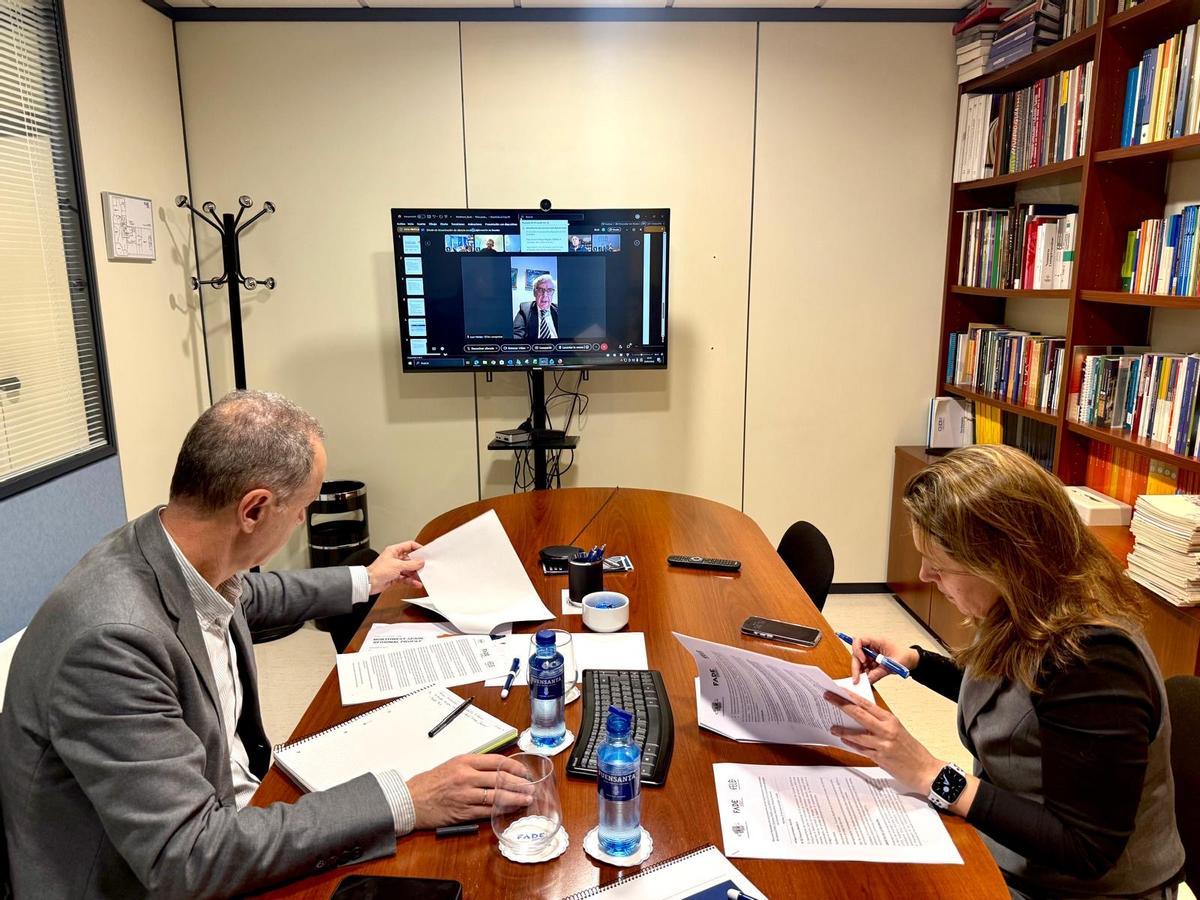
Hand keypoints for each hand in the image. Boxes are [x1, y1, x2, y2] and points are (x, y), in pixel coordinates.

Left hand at [367, 541, 423, 593]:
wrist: (370, 583)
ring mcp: (395, 568)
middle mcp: (395, 558)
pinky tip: (416, 583)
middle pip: (410, 559)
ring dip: (415, 574)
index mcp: (394, 551)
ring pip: (408, 570)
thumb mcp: (398, 565)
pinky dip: (411, 581)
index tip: (425, 552)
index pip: (409, 545)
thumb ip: (411, 564)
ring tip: (422, 576)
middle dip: (417, 563)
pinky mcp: (394, 577)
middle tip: (425, 566)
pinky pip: (405, 578)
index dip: (417, 548)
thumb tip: (420, 562)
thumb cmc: (378, 571)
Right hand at [408, 754, 533, 829]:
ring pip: (496, 796)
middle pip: (500, 779)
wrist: (411, 800)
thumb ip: (473, 765)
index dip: (514, 767)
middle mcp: (466, 777)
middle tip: (531, 787)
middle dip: (519, 783)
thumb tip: (497, 768)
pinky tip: (510, 809)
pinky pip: (486, 811)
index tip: (524, 771)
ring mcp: (465, 795)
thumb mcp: (452, 764)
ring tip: (526, 799)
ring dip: (514, 798)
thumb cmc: (430, 782)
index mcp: (464, 761)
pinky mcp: (463, 812)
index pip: (496, 761)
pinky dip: (500, 810)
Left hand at [824, 690, 941, 794]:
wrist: (926, 771)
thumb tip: (861, 716)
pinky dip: (852, 745)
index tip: (839, 690)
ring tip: (833, 727)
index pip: (867, 705)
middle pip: (859, 715)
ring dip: (843, 731)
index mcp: (891, 720)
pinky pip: (861, 750)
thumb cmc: (912, 750)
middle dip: (841, 705)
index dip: (851, 696)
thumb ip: (881, 724)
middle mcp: (886, 730)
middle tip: (828, 698)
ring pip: (857, 735)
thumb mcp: (898, 731)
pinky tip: (844, 741)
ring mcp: (883, 745)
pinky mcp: (880, 758)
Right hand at [848, 634, 918, 684]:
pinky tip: (867, 680)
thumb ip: (880, 672)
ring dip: (860, 671)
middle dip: (856, 666)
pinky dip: (865, 674)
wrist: (911, 660)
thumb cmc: (904, 656)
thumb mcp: (893, 665)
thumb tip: (868, 679)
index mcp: (877, 641)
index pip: (859, 640)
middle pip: (857, 653)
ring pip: (859, 661)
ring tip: (862, 682)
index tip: (862, 660)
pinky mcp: (872, 661)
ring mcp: (871, 654)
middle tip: (857, 679)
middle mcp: (872, 646)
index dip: (857, 649)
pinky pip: (865, 667)